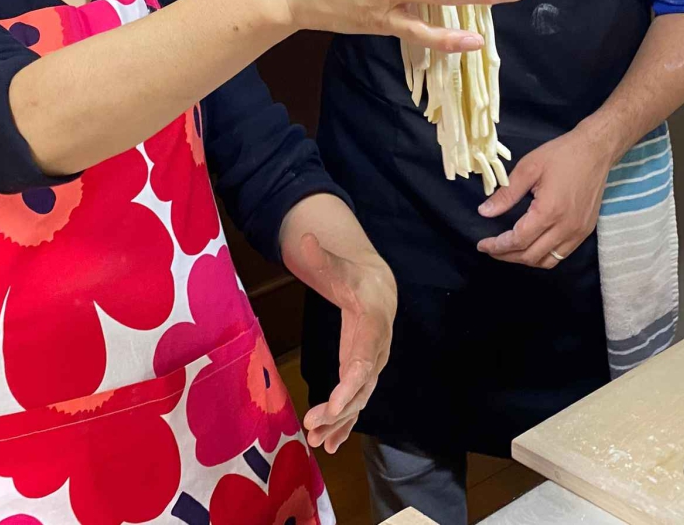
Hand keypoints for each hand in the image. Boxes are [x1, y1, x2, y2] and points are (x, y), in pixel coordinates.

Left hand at [286, 232, 395, 452]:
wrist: (378, 288)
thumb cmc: (356, 277)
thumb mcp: (338, 265)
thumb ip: (321, 256)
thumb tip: (304, 238)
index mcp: (373, 327)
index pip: (364, 361)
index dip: (349, 385)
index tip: (332, 405)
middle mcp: (377, 351)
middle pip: (361, 388)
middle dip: (339, 410)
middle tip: (313, 426)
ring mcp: (372, 366)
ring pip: (359, 400)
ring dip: (339, 423)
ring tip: (317, 442)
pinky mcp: (363, 374)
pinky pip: (357, 403)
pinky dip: (345, 424)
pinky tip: (330, 444)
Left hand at [474, 128, 617, 267]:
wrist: (596, 150)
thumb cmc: (562, 155)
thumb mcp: (528, 168)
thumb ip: (506, 194)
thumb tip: (485, 212)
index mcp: (550, 211)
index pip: (518, 240)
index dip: (497, 246)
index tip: (482, 245)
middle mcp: (566, 227)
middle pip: (531, 256)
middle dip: (507, 256)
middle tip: (491, 249)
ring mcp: (578, 232)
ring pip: (548, 261)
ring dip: (525, 259)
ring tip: (508, 250)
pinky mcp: (585, 231)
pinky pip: (561, 254)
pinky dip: (543, 256)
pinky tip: (531, 245)